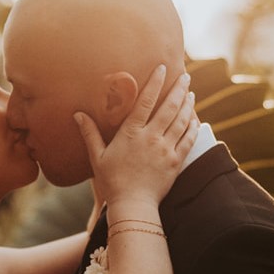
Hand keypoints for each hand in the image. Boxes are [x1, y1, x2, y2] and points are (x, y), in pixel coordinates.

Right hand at [76, 65, 197, 208]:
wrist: (132, 205)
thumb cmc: (111, 182)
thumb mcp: (97, 157)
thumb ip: (90, 133)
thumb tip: (78, 114)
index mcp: (131, 133)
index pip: (146, 101)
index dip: (155, 82)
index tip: (162, 67)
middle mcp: (151, 137)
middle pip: (169, 106)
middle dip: (178, 88)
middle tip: (185, 75)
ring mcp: (166, 149)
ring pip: (181, 120)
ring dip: (188, 104)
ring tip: (191, 92)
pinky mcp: (176, 161)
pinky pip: (189, 139)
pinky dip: (193, 126)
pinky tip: (195, 117)